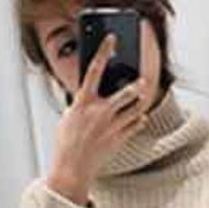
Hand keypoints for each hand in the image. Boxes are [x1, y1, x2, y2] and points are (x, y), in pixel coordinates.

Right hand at [51, 32, 148, 186]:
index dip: (103, 51)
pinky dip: (139, 120)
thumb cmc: (67, 143)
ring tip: (141, 98)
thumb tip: (93, 92)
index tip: (111, 38)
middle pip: (125, 92)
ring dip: (140, 103)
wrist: (72, 168)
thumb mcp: (69, 116)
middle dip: (137, 85)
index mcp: (83, 102)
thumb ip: (82, 102)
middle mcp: (99, 112)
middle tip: (142, 80)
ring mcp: (111, 126)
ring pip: (135, 109)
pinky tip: (139, 118)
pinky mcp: (119, 139)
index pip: (94, 69)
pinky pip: (136, 125)